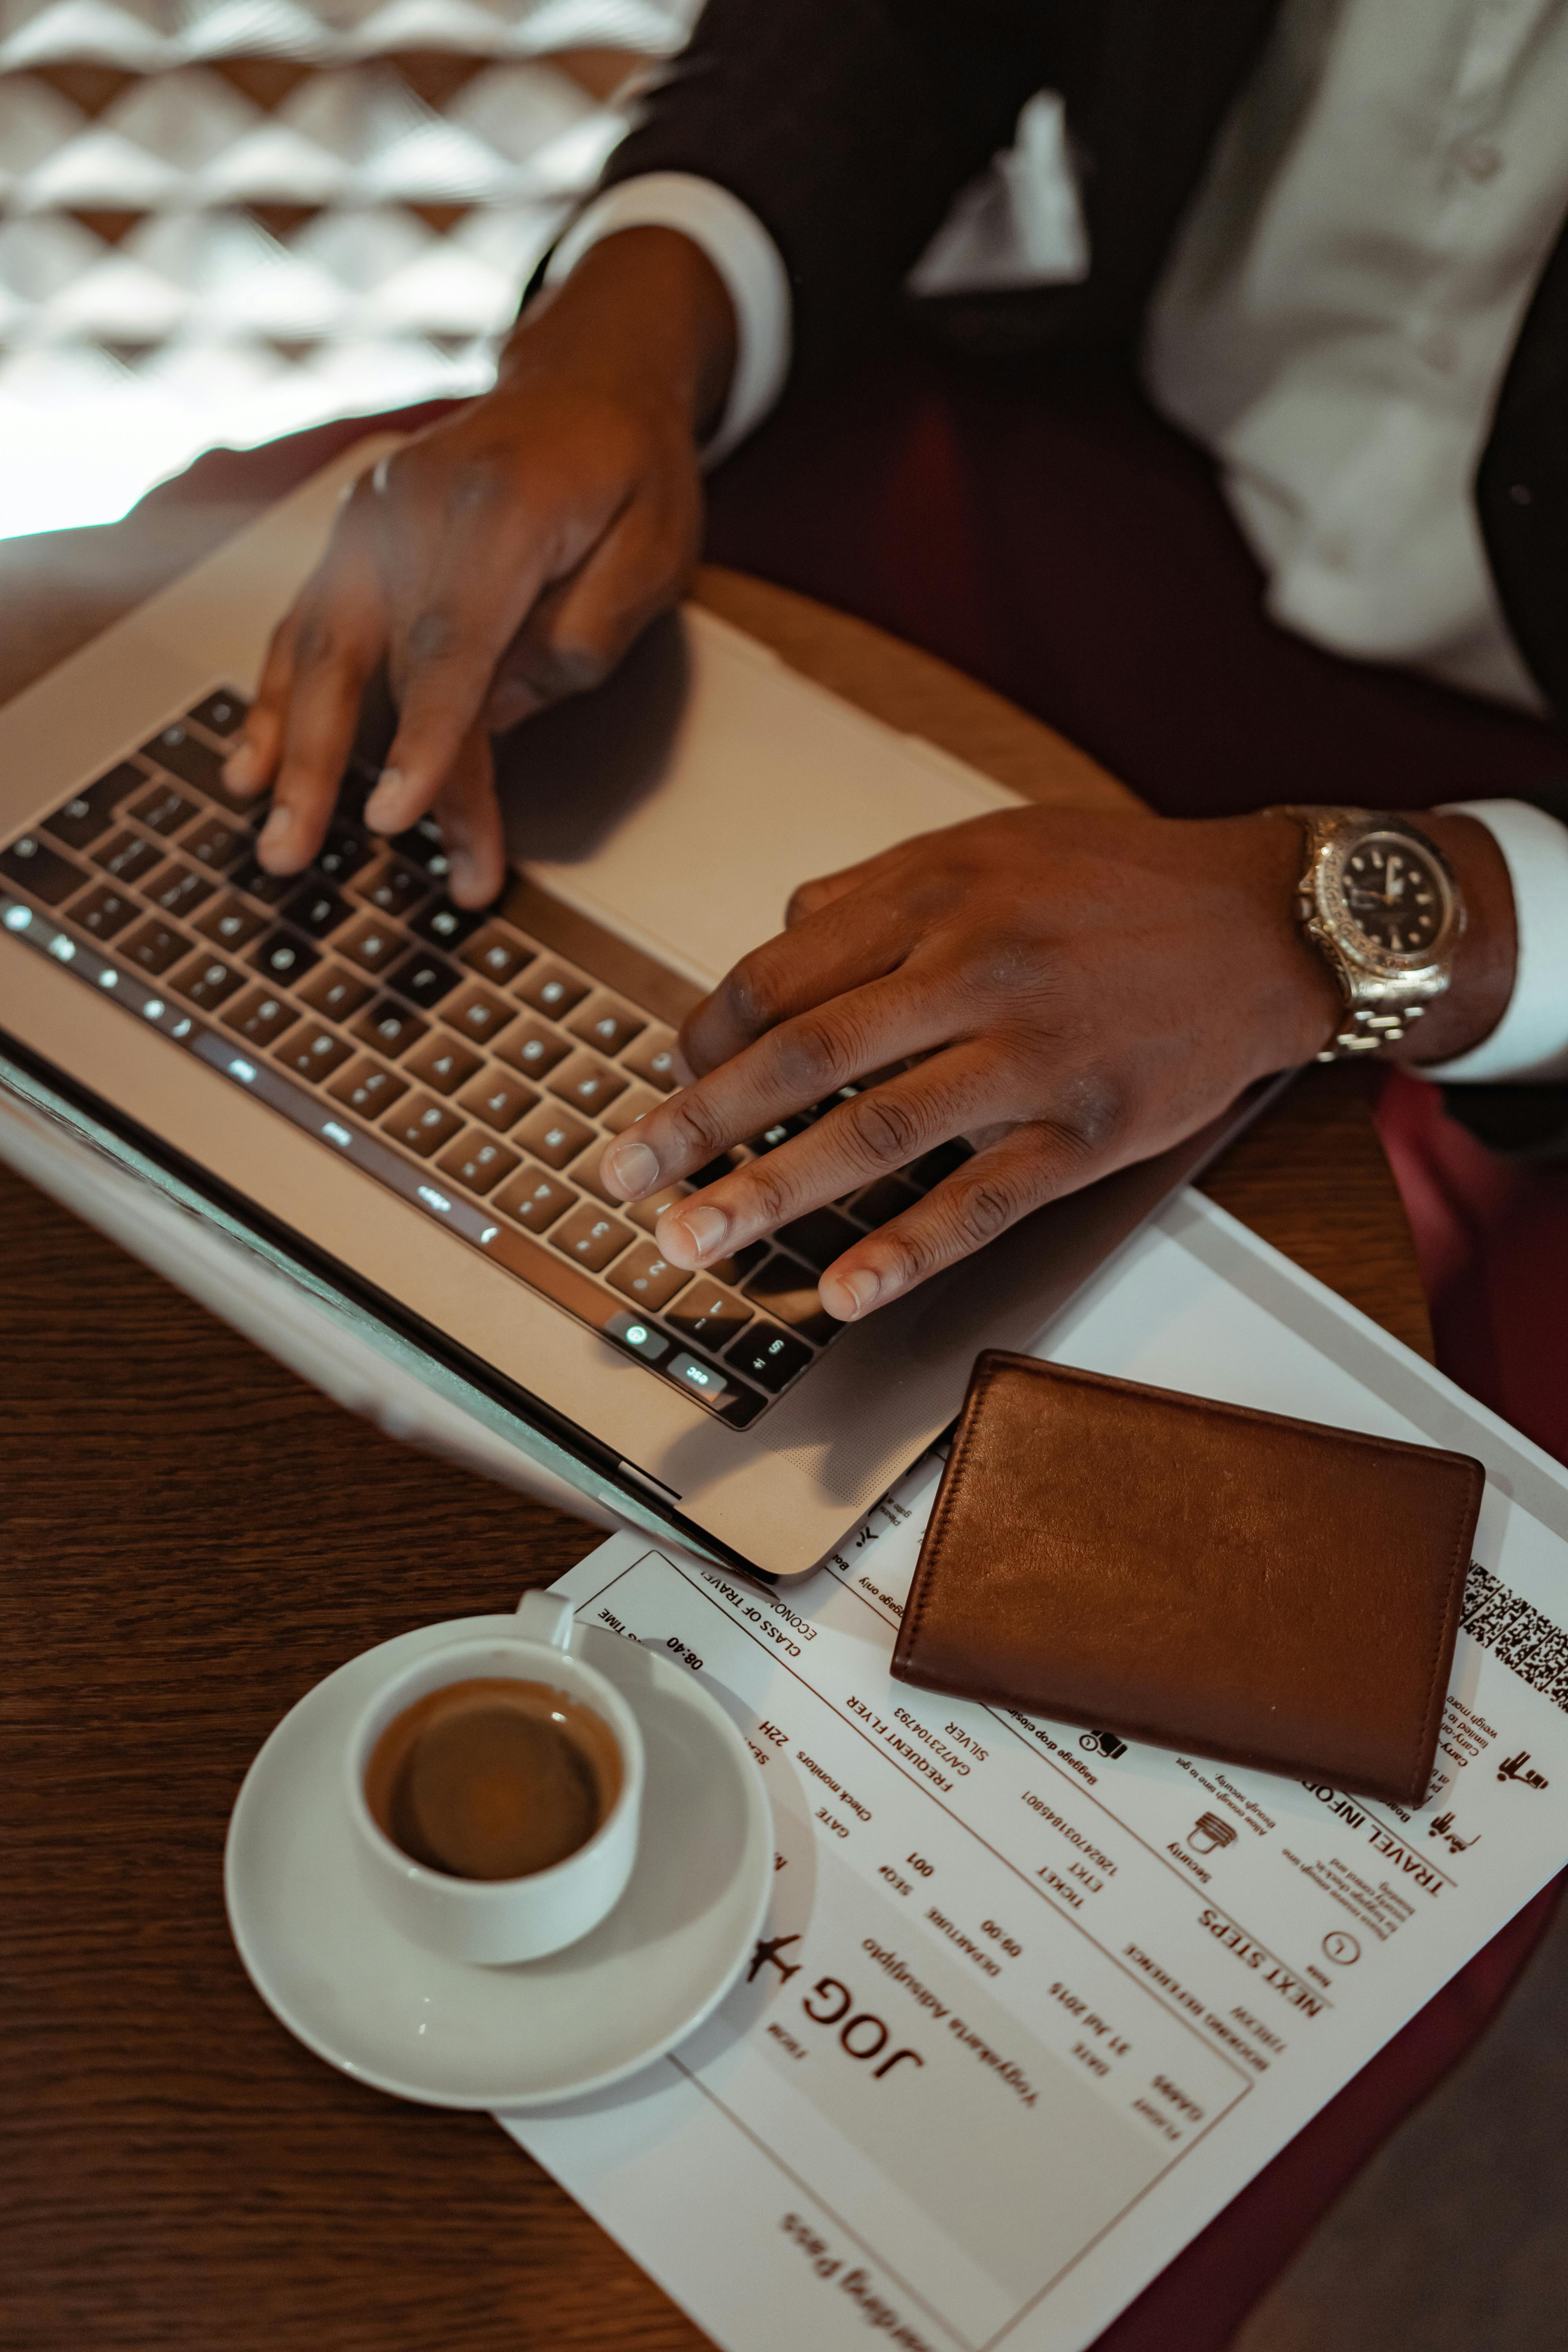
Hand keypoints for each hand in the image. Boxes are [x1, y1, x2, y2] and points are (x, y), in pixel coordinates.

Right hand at [221, 227, 737, 905]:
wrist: (589, 380)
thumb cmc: (632, 474)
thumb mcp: (655, 552)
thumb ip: (585, 637)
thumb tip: (498, 714)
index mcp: (502, 506)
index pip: (451, 645)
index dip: (422, 740)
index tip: (395, 817)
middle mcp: (416, 504)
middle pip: (364, 654)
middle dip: (327, 766)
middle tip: (297, 854)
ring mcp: (373, 515)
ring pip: (318, 644)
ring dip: (287, 743)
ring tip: (267, 825)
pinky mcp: (356, 535)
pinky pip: (307, 624)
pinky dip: (278, 697)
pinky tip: (253, 761)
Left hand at [595, 804, 1514, 1321]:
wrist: (1271, 922)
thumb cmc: (1122, 882)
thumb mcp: (991, 841)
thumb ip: (877, 887)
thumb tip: (781, 932)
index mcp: (934, 896)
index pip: (782, 976)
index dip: (707, 1036)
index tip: (668, 1081)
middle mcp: (972, 970)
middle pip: (803, 1054)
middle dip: (699, 1123)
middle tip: (622, 1174)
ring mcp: (1030, 1057)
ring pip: (877, 1132)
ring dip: (772, 1193)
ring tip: (693, 1240)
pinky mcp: (1085, 1130)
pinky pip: (981, 1200)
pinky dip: (907, 1250)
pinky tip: (842, 1291)